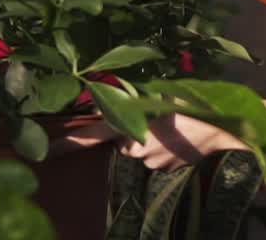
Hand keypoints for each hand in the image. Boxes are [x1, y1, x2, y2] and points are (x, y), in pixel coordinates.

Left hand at [50, 113, 243, 169]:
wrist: (220, 129)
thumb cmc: (192, 107)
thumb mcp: (162, 95)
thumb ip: (136, 103)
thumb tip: (114, 108)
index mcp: (131, 125)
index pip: (91, 134)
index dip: (68, 141)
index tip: (44, 150)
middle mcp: (135, 147)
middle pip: (123, 141)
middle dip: (133, 131)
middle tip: (157, 119)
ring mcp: (150, 162)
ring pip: (140, 149)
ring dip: (150, 140)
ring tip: (173, 127)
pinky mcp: (164, 169)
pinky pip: (155, 158)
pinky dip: (163, 149)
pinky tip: (180, 138)